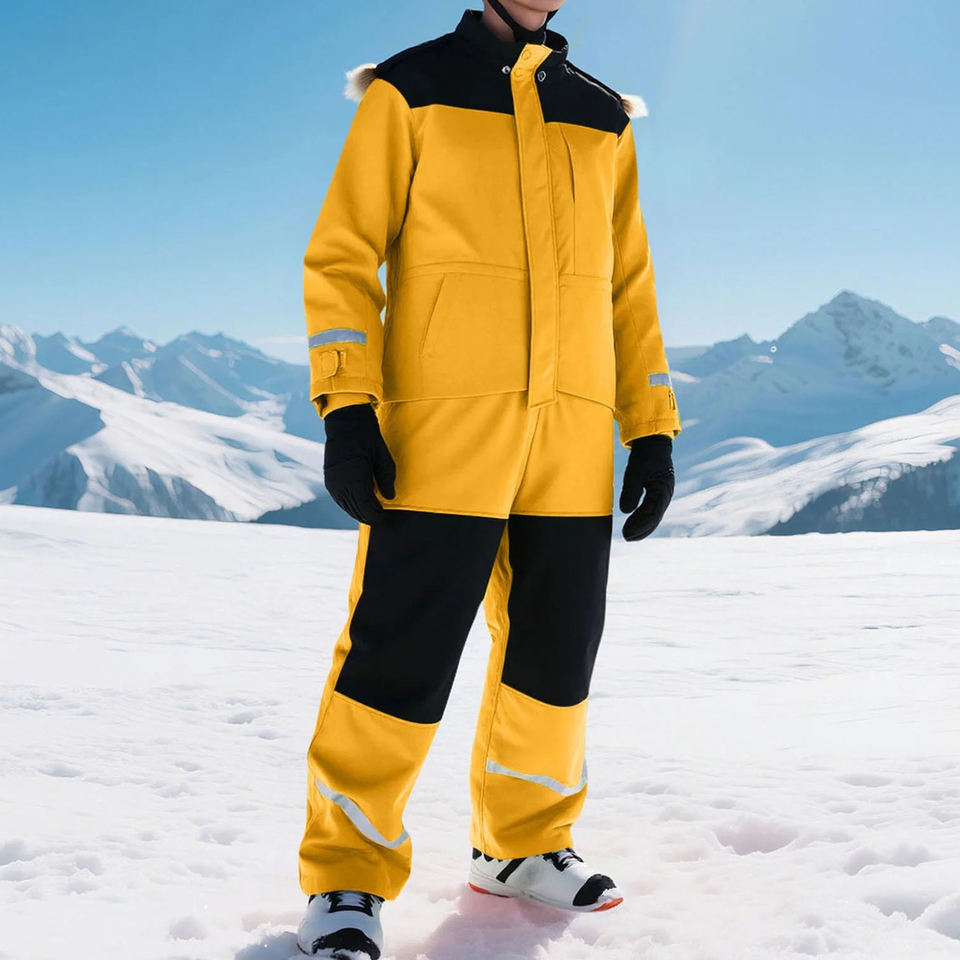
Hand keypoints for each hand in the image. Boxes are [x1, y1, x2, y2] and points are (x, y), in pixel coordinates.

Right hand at [322, 403, 395, 524]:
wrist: (345, 421)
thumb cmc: (366, 436)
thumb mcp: (383, 456)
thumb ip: (386, 479)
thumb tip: (389, 498)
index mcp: (354, 478)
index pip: (366, 508)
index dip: (376, 516)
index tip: (385, 518)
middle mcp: (340, 484)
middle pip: (356, 510)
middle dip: (369, 516)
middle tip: (381, 518)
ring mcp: (333, 483)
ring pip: (347, 507)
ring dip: (360, 511)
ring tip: (373, 512)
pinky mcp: (330, 480)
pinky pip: (340, 500)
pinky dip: (351, 504)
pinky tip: (361, 504)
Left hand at [619, 434, 674, 540]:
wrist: (653, 444)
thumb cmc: (645, 455)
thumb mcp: (635, 470)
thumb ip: (631, 489)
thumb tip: (625, 510)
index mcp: (663, 488)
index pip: (653, 513)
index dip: (640, 525)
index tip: (626, 532)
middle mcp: (665, 494)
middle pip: (655, 518)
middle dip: (641, 530)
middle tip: (626, 537)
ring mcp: (663, 495)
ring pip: (654, 517)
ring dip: (642, 528)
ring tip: (628, 536)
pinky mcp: (657, 494)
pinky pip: (651, 511)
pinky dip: (643, 520)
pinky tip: (633, 526)